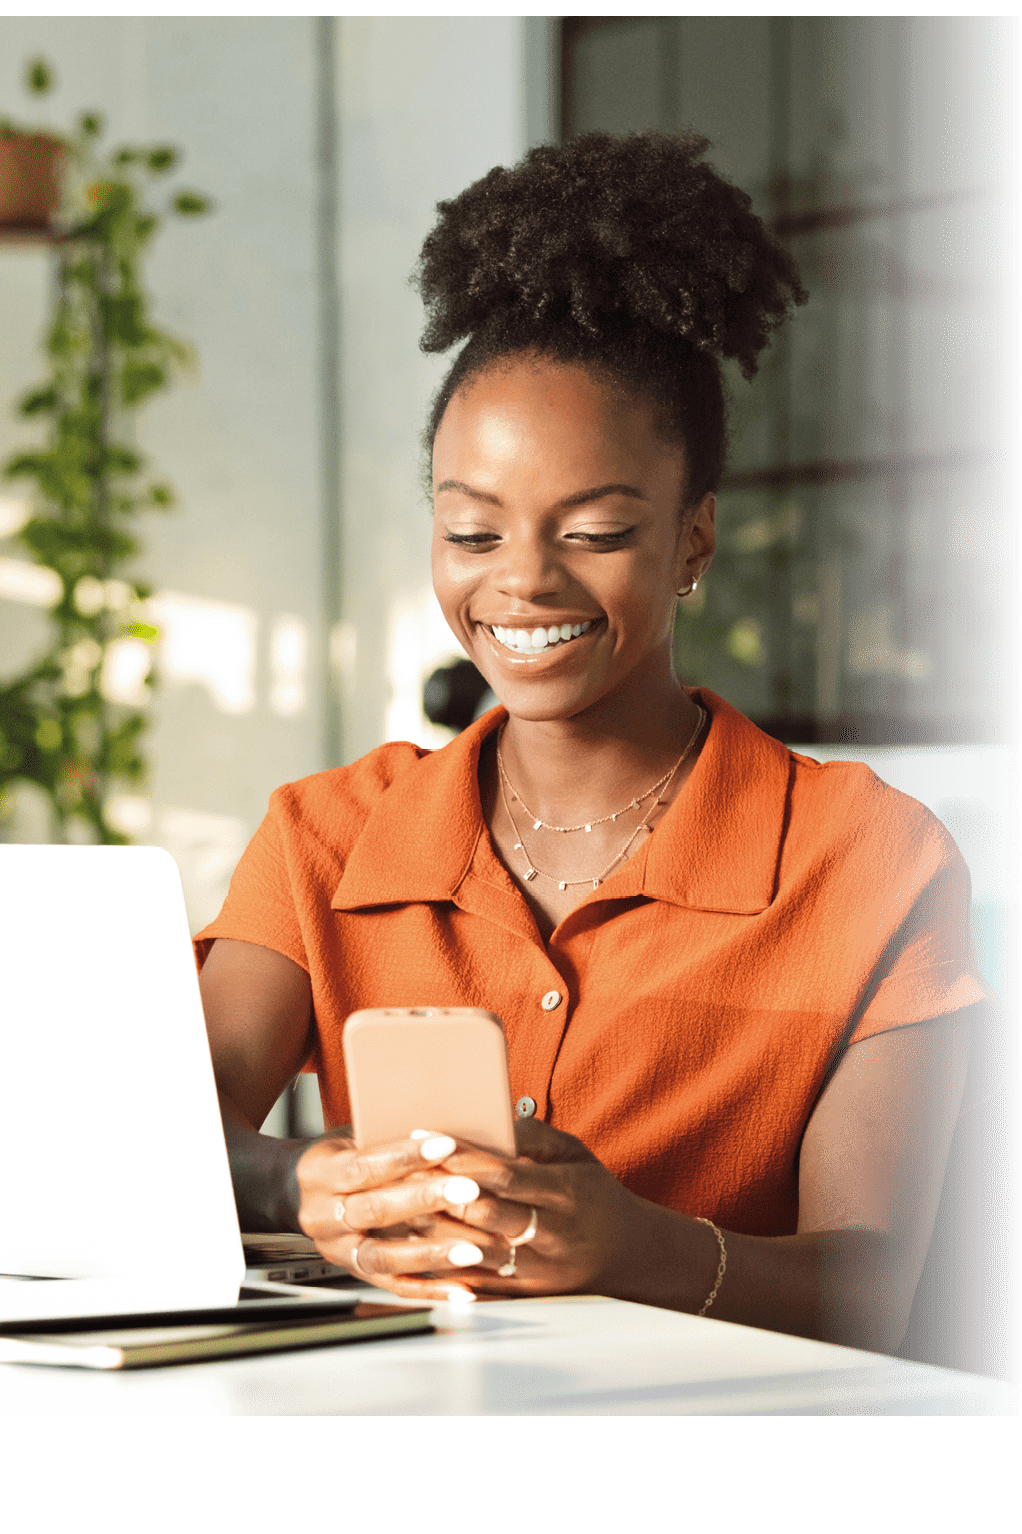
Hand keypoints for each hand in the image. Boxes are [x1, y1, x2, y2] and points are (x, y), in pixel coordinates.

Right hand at [295, 1129, 497, 1299]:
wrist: (299, 1191)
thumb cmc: (341, 1156)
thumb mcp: (353, 1137)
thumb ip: (387, 1139)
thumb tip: (442, 1133)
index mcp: (320, 1173)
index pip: (364, 1166)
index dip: (405, 1156)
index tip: (446, 1145)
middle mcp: (322, 1216)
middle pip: (375, 1210)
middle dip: (425, 1200)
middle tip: (470, 1190)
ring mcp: (337, 1250)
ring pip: (383, 1257)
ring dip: (431, 1254)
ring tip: (473, 1250)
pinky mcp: (355, 1273)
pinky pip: (393, 1287)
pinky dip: (430, 1290)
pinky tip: (463, 1288)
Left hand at [312, 1118, 663, 1304]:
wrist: (627, 1254)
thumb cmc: (593, 1195)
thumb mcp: (576, 1154)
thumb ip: (534, 1135)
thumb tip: (490, 1116)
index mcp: (567, 1194)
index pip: (505, 1174)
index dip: (462, 1156)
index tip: (426, 1137)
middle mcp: (552, 1235)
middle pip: (483, 1213)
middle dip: (436, 1191)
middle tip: (396, 1171)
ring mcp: (538, 1271)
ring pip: (471, 1251)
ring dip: (429, 1228)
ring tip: (394, 1205)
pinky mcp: (524, 1295)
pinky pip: (474, 1283)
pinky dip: (439, 1265)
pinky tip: (413, 1247)